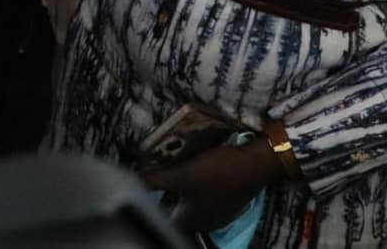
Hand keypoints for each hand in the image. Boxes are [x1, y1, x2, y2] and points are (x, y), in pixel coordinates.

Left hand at [141, 138, 283, 234]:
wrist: (256, 164)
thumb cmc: (218, 171)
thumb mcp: (183, 174)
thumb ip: (155, 180)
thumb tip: (130, 179)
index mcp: (188, 221)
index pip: (158, 219)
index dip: (146, 205)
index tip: (137, 189)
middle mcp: (201, 223)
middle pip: (172, 213)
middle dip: (160, 198)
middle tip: (150, 179)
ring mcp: (213, 214)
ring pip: (187, 205)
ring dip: (176, 193)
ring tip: (166, 173)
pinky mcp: (222, 202)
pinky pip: (200, 199)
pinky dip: (191, 190)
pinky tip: (188, 174)